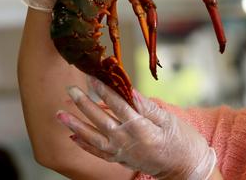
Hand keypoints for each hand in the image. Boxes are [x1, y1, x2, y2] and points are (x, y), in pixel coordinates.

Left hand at [57, 77, 216, 179]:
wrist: (185, 168)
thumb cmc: (182, 141)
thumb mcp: (169, 119)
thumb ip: (147, 106)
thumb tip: (130, 90)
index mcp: (141, 127)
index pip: (117, 104)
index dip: (103, 90)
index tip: (92, 77)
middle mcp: (126, 140)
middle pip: (100, 119)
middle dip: (83, 103)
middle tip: (70, 89)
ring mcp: (121, 152)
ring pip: (92, 137)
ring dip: (75, 125)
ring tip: (60, 114)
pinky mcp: (120, 160)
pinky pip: (97, 153)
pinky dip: (83, 145)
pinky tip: (72, 136)